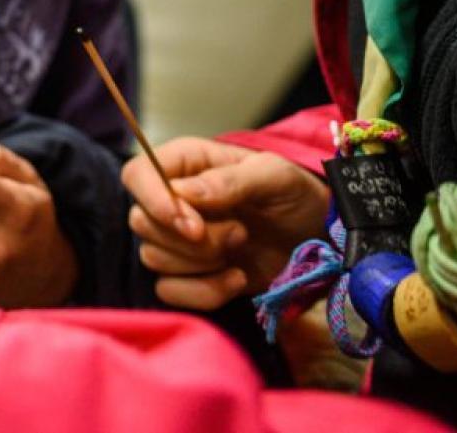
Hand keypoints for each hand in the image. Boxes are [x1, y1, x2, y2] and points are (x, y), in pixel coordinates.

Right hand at [123, 137, 329, 309]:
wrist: (320, 238)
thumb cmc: (295, 195)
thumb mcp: (274, 176)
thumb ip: (230, 180)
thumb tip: (184, 193)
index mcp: (184, 164)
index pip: (137, 175)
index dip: (154, 201)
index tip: (192, 226)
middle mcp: (171, 200)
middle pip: (142, 223)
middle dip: (192, 240)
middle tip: (240, 233)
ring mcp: (177, 240)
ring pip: (152, 258)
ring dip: (202, 263)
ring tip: (241, 248)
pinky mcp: (188, 276)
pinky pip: (169, 291)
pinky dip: (204, 291)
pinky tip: (236, 279)